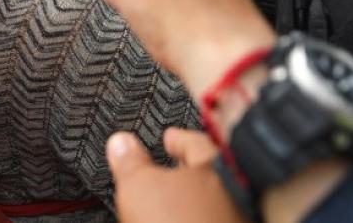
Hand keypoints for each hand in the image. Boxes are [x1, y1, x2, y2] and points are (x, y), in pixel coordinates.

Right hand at [107, 130, 246, 222]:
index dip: (178, 139)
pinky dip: (192, 221)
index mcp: (215, 166)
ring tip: (164, 206)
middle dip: (184, 174)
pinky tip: (177, 222)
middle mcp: (231, 195)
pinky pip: (206, 222)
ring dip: (186, 204)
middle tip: (164, 170)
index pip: (195, 141)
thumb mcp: (139, 186)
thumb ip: (131, 162)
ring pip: (207, 206)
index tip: (168, 138)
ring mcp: (231, 221)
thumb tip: (121, 141)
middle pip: (206, 176)